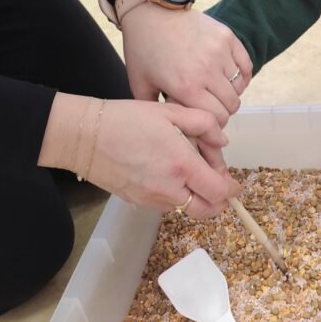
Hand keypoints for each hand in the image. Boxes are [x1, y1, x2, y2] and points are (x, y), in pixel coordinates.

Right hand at [40, 94, 239, 217]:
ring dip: (197, 197)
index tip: (235, 183)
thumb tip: (222, 143)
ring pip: (187, 208)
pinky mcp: (137, 202)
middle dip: (219, 202)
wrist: (85, 137)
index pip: (218, 191)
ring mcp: (152, 199)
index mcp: (182, 165)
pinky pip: (167, 204)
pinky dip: (177, 195)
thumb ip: (203, 125)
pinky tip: (171, 175)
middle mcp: (169, 188)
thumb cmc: (127, 119)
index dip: (231, 189)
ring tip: (193, 173)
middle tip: (221, 186)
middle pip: (206, 210)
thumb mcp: (171, 111)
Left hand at [121, 6, 252, 126]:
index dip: (214, 125)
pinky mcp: (227, 37)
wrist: (151, 13)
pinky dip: (242, 75)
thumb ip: (156, 110)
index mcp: (185, 87)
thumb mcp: (140, 84)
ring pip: (239, 87)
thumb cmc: (144, 50)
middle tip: (213, 107)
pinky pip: (246, 66)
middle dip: (224, 111)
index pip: (216, 118)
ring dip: (232, 93)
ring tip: (219, 91)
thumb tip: (169, 131)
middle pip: (231, 105)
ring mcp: (219, 52)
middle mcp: (206, 71)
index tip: (207, 121)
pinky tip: (230, 77)